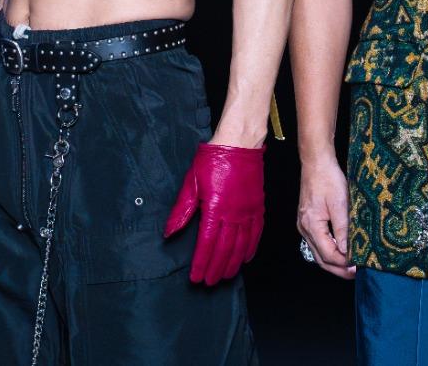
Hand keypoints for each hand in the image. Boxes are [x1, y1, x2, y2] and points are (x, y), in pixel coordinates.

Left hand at [163, 143, 264, 285]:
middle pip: (224, 249)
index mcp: (214, 208)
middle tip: (210, 283)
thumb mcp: (191, 183)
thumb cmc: (212, 160)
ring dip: (233, 263)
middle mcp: (233, 214)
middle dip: (216, 268)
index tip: (196, 277)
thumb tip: (169, 232)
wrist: (238, 144)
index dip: (201, 263)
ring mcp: (247, 211)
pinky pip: (256, 233)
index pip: (207, 244)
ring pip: (241, 245)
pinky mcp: (258, 207)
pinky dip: (251, 248)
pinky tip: (245, 258)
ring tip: (226, 276)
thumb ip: (181, 210)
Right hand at [297, 151, 354, 278]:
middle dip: (338, 269)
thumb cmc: (328, 179)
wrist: (316, 163)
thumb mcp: (340, 204)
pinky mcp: (308, 221)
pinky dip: (329, 251)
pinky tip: (341, 251)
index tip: (358, 267)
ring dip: (334, 262)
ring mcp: (304, 226)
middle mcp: (304, 229)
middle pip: (321, 258)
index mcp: (311, 225)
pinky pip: (318, 243)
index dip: (343, 264)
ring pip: (318, 253)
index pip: (328, 255)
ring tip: (350, 266)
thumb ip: (343, 230)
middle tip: (356, 273)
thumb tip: (347, 253)